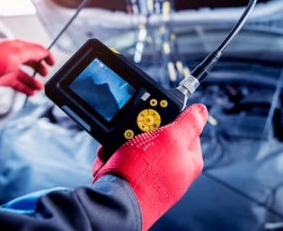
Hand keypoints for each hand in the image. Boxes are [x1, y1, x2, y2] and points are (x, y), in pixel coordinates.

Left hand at [0, 39, 54, 94]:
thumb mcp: (18, 53)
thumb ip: (34, 52)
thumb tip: (45, 52)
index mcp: (19, 47)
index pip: (36, 50)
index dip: (46, 56)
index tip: (52, 63)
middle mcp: (15, 57)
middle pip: (32, 62)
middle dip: (40, 68)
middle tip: (45, 73)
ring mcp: (10, 68)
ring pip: (26, 75)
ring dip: (35, 81)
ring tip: (40, 87)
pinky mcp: (5, 79)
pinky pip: (19, 84)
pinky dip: (26, 89)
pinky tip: (32, 92)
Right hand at [93, 104, 207, 230]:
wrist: (115, 202)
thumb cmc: (145, 175)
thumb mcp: (171, 139)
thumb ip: (189, 123)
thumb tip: (202, 110)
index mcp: (188, 160)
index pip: (187, 129)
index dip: (171, 117)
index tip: (157, 115)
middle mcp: (172, 168)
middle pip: (158, 135)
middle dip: (141, 130)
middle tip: (133, 131)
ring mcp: (152, 174)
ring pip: (138, 145)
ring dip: (124, 141)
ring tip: (118, 147)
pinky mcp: (135, 178)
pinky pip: (125, 158)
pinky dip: (115, 155)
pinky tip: (111, 158)